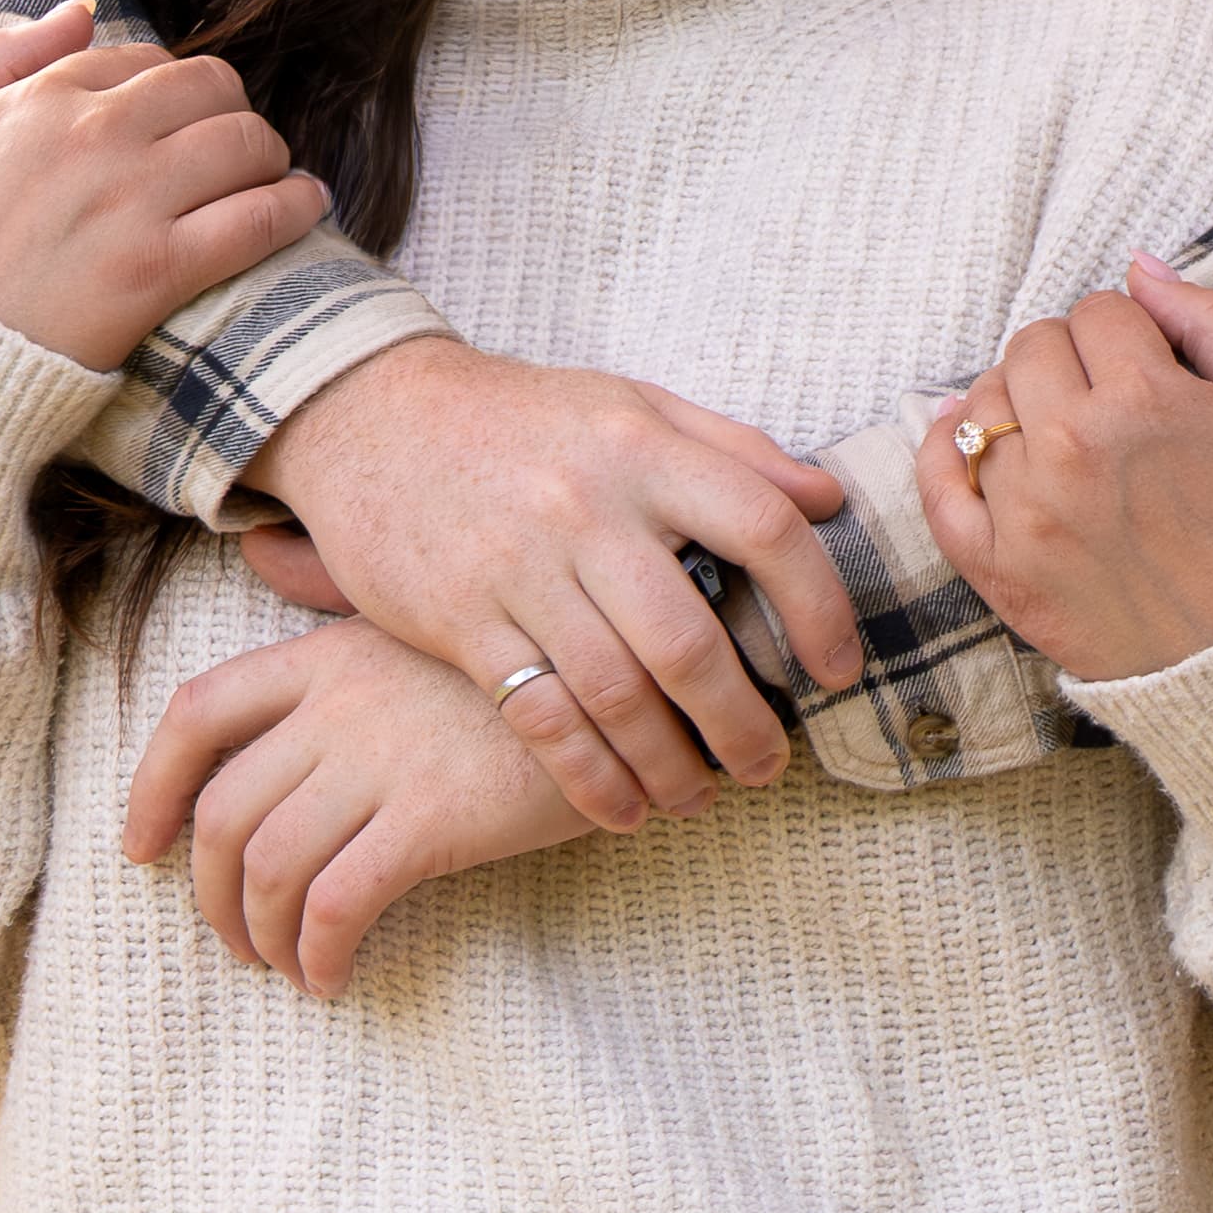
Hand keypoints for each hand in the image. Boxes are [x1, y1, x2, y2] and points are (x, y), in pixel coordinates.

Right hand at [0, 0, 328, 372]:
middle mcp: (95, 135)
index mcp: (45, 96)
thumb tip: (81, 11)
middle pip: (212, 87)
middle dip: (230, 110)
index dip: (170, 87)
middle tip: (233, 144)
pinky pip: (257, 219)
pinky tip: (305, 205)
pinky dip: (294, 206)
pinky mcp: (156, 271)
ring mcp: (130, 201)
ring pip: (247, 142)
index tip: (176, 120)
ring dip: (268, 155)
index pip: (147, 58)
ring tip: (268, 175)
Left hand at [123, 618, 596, 995]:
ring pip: (268, 866)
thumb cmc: (530, 651)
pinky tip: (336, 976)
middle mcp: (338, 701)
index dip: (153, 786)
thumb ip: (336, 588)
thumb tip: (257, 547)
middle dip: (210, 895)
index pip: (200, 710)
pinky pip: (337, 904)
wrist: (627, 675)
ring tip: (288, 966)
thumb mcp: (422, 609)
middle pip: (222, 812)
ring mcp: (381, 758)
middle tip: (235, 941)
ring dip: (261, 936)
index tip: (140, 850)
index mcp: (328, 651)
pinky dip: (318, 953)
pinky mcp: (431, 817)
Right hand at [248, 340, 860, 834]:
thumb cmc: (524, 416)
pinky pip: (540, 717)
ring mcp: (520, 567)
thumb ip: (733, 449)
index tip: (837, 666)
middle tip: (769, 764)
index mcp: (643, 446)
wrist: (376, 414)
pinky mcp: (461, 621)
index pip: (764, 526)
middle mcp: (586, 508)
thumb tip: (827, 499)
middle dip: (742, 721)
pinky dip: (590, 776)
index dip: (817, 605)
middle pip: (688, 639)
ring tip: (700, 797)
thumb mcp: (631, 404)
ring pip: (616, 694)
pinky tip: (622, 808)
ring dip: (671, 765)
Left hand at [915, 256, 1212, 682]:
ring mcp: (1027, 511)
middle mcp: (1073, 447)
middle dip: (1073, 359)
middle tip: (1110, 402)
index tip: (1151, 370)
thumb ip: (1209, 315)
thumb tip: (1138, 267)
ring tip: (1065, 435)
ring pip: (984, 403)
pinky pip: (938, 486)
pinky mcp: (999, 569)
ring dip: (1019, 404)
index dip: (1130, 334)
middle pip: (1033, 346)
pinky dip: (945, 453)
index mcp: (1143, 397)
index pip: (1098, 311)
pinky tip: (976, 443)